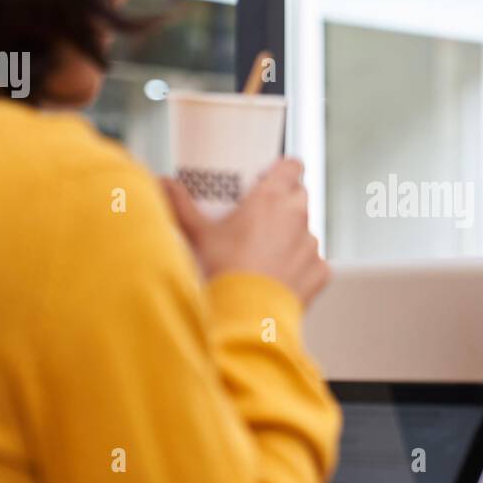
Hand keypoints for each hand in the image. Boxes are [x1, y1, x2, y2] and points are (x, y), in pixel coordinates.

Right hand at [160, 157, 329, 306]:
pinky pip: (314, 262)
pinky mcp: (320, 270)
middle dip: (284, 202)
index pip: (291, 166)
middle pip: (299, 196)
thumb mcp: (198, 234)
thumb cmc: (224, 270)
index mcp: (272, 198)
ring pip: (305, 230)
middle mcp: (298, 215)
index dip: (283, 170)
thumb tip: (162, 182)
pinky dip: (301, 267)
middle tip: (260, 216)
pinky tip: (279, 277)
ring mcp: (311, 244)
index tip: (270, 178)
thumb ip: (180, 205)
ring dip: (291, 236)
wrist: (247, 315)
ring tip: (265, 253)